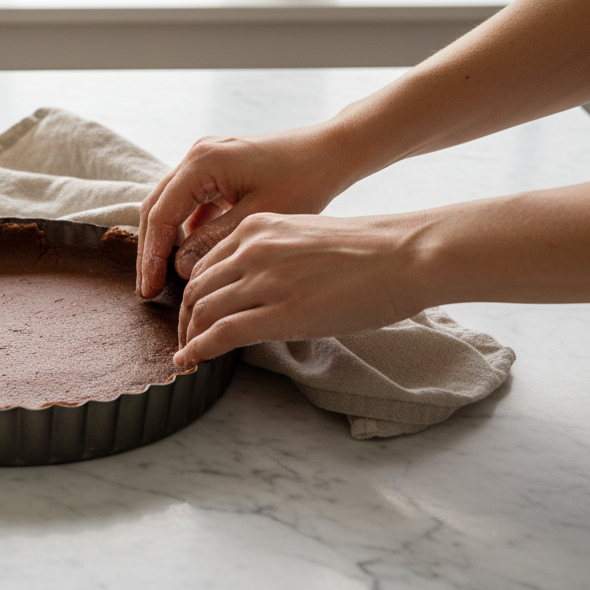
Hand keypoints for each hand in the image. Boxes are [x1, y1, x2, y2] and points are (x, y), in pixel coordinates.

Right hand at [136, 124, 358, 299]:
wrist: (333, 151)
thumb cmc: (304, 180)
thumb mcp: (257, 218)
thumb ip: (213, 242)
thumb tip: (180, 268)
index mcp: (202, 162)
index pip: (161, 215)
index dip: (151, 257)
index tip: (149, 292)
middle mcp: (196, 155)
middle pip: (157, 208)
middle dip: (151, 251)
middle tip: (148, 291)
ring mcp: (205, 159)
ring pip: (170, 205)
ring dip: (166, 240)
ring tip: (164, 278)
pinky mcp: (217, 168)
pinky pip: (190, 201)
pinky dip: (186, 228)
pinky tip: (191, 257)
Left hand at [174, 212, 425, 368]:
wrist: (404, 255)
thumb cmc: (367, 251)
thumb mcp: (303, 238)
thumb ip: (271, 256)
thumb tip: (255, 287)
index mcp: (256, 227)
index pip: (204, 262)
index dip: (193, 292)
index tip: (193, 311)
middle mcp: (251, 249)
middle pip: (196, 288)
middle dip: (185, 317)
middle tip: (185, 337)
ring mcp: (263, 280)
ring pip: (202, 310)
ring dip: (189, 336)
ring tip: (189, 354)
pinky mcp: (279, 312)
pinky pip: (221, 333)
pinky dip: (198, 349)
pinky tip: (191, 362)